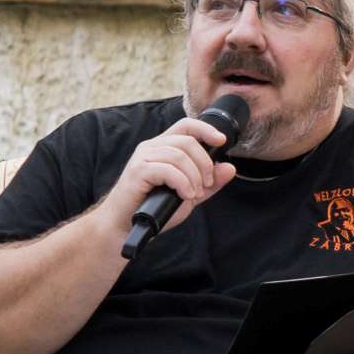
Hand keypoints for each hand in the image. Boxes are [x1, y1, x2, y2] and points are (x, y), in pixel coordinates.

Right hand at [95, 116, 237, 249]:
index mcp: (162, 147)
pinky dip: (182, 183)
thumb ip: (209, 183)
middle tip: (206, 184)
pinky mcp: (138, 171)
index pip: (186, 126)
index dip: (206, 129)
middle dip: (204, 163)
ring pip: (179, 155)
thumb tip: (230, 168)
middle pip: (187, 141)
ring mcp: (143, 157)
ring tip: (194, 194)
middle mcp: (151, 147)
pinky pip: (168, 169)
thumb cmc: (152, 210)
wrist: (123, 227)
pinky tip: (185, 195)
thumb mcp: (188, 196)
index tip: (221, 141)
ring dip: (194, 176)